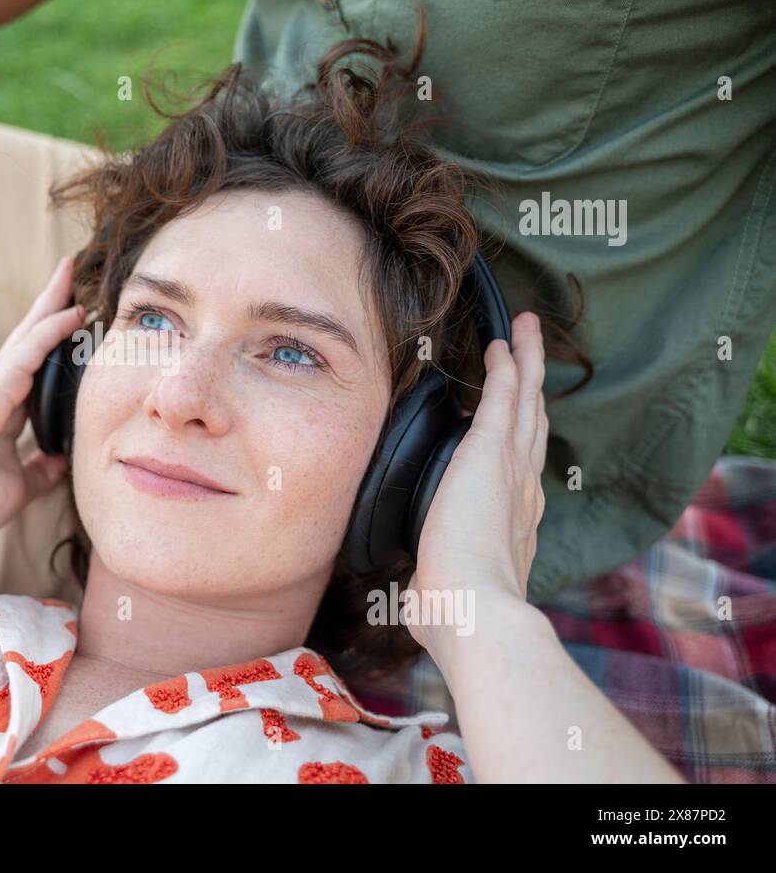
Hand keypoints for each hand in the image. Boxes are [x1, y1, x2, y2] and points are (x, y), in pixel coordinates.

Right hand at [0, 255, 84, 552]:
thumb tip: (61, 462)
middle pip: (31, 340)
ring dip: (52, 301)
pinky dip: (55, 326)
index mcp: (3, 416)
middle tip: (70, 278)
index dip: (54, 350)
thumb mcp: (15, 487)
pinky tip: (76, 310)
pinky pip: (34, 347)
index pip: (35, 373)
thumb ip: (38, 472)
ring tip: (69, 270)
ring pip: (31, 332)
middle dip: (50, 309)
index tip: (75, 328)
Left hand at [404, 310, 547, 654]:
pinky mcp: (491, 454)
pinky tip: (503, 343)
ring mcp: (512, 470)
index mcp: (512, 526)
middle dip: (532, 388)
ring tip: (525, 331)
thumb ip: (430, 589)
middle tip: (531, 353)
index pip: (518, 472)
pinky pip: (504, 398)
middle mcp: (521, 492)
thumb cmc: (455, 616)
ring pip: (525, 402)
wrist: (473, 612)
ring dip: (526, 363)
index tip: (518, 420)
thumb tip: (415, 601)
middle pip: (531, 426)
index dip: (519, 440)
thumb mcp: (439, 596)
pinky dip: (507, 367)